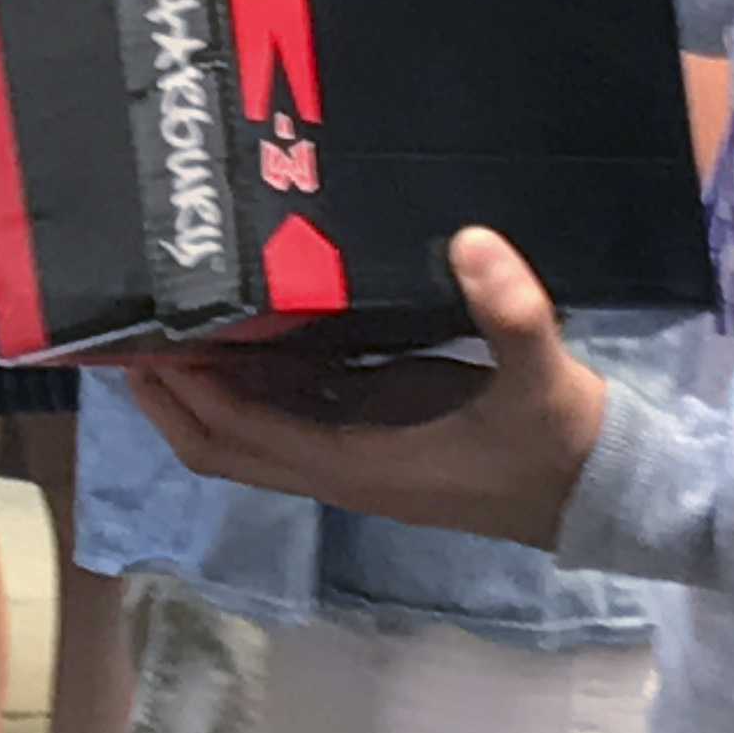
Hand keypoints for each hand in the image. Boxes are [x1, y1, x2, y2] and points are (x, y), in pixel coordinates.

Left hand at [119, 228, 611, 548]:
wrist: (606, 493)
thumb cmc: (565, 447)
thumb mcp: (544, 380)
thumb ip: (512, 313)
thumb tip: (471, 239)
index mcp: (360, 466)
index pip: (246, 436)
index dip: (193, 395)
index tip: (149, 343)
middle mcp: (343, 466)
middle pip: (225, 446)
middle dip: (171, 399)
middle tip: (127, 331)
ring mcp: (357, 450)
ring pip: (254, 429)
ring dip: (207, 387)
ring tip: (165, 316)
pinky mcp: (379, 431)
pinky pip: (297, 408)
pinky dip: (260, 378)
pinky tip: (246, 320)